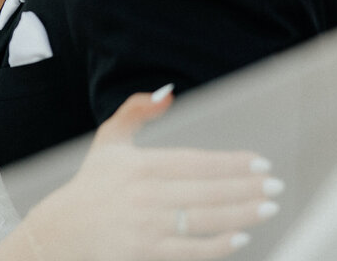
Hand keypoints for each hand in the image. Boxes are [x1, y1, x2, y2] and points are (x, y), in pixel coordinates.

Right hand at [21, 88, 280, 260]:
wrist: (61, 233)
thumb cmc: (90, 186)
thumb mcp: (108, 142)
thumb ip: (137, 111)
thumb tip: (169, 93)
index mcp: (139, 164)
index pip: (196, 162)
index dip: (232, 163)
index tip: (260, 162)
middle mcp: (145, 194)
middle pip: (207, 190)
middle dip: (246, 187)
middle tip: (275, 185)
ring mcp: (147, 226)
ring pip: (205, 219)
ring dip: (242, 213)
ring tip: (268, 207)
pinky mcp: (146, 252)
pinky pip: (192, 250)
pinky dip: (219, 245)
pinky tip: (242, 237)